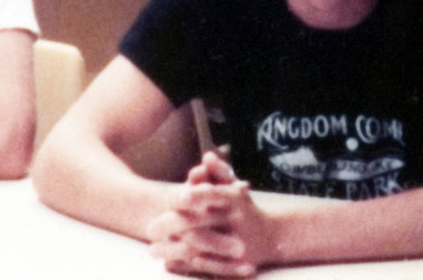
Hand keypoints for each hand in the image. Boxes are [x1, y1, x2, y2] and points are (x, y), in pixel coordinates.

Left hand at [148, 153, 272, 276]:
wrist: (273, 237)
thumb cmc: (244, 209)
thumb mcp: (233, 189)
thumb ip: (218, 172)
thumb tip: (207, 156)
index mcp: (236, 199)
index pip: (214, 194)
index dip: (196, 196)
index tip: (175, 199)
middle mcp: (239, 221)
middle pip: (202, 223)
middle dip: (173, 225)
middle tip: (150, 228)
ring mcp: (238, 245)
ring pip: (200, 248)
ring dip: (173, 250)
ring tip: (152, 249)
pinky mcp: (236, 266)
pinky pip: (207, 266)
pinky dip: (185, 265)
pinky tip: (168, 262)